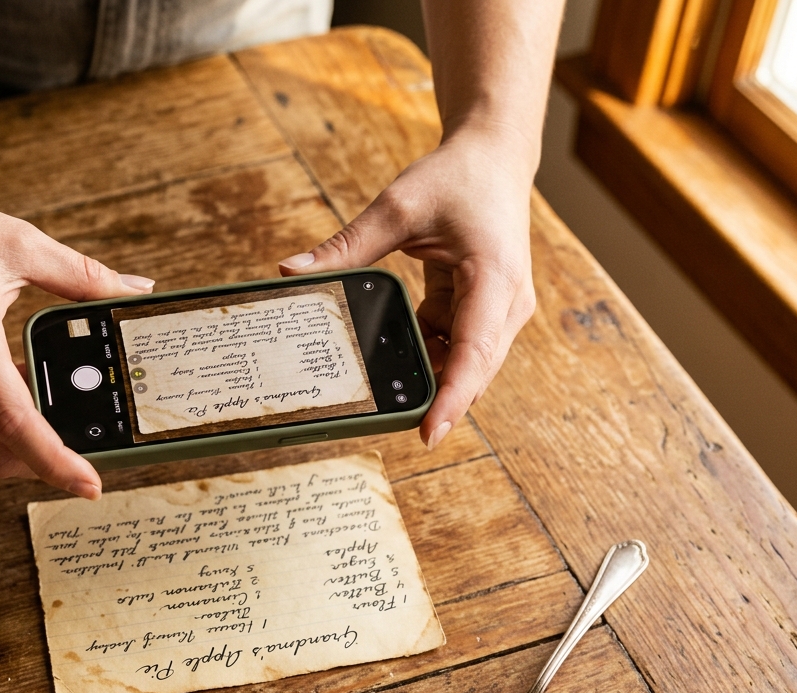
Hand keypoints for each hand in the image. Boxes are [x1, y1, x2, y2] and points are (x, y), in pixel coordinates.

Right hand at [0, 173, 153, 498]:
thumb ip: (83, 276)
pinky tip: (16, 386)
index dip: (56, 463)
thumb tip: (135, 291)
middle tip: (88, 455)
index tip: (90, 486)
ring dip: (17, 438)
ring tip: (58, 407)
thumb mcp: (19, 244)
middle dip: (43, 463)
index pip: (16, 423)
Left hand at [278, 130, 536, 448]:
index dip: (452, 399)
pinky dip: (423, 351)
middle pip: (471, 368)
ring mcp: (497, 309)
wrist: (495, 154)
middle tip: (381, 423)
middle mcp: (506, 303)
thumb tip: (290, 271)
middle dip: (433, 399)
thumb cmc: (456, 177)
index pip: (474, 352)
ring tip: (376, 390)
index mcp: (494, 279)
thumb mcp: (396, 208)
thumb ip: (346, 246)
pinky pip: (452, 343)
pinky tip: (388, 355)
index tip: (429, 434)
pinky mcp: (482, 308)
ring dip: (425, 374)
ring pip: (462, 361)